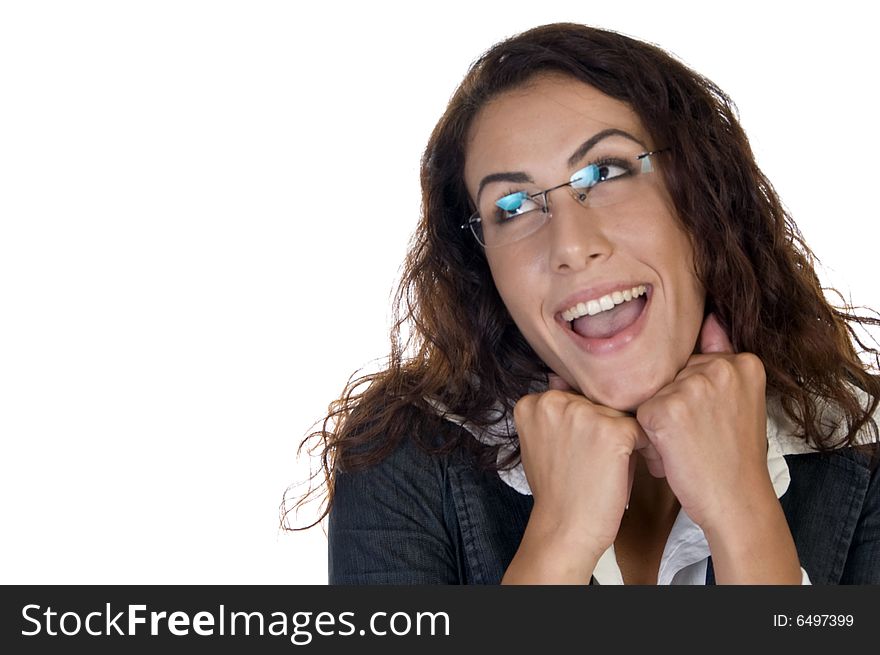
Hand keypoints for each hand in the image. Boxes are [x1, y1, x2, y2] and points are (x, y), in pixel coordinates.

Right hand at [512, 375, 652, 563]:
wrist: (563, 530)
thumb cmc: (559, 490)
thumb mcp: (544, 443)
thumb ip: (554, 411)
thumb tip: (559, 376)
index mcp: (533, 401)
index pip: (575, 397)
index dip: (584, 424)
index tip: (578, 451)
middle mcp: (554, 400)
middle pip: (598, 402)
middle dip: (604, 428)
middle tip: (594, 463)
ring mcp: (583, 413)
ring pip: (620, 413)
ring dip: (624, 437)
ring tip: (608, 467)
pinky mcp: (612, 430)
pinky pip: (641, 429)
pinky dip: (642, 450)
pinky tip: (624, 470)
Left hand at [635, 313, 771, 530]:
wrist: (737, 503)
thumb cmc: (733, 457)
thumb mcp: (738, 400)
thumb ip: (720, 358)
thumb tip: (711, 317)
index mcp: (743, 361)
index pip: (695, 362)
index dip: (694, 397)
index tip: (711, 423)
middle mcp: (719, 368)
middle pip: (671, 376)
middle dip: (674, 407)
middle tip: (700, 439)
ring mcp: (691, 386)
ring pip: (652, 394)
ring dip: (659, 424)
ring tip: (687, 447)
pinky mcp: (665, 409)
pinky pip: (638, 415)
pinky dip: (648, 439)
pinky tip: (673, 455)